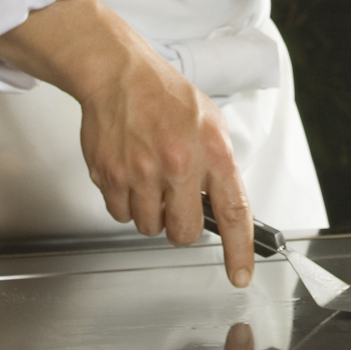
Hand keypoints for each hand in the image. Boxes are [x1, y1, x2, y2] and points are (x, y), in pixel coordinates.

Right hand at [0, 0, 255, 286]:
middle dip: (182, 225)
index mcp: (212, 152)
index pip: (233, 212)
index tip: (240, 274)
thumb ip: (219, 167)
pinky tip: (131, 175)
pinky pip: (121, 214)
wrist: (119, 75)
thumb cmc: (166, 97)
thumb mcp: (211, 124)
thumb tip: (223, 207)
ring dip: (153, 213)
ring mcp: (140, 173)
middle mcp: (178, 165)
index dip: (239, 250)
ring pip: (150, 227)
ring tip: (152, 178)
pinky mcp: (109, 177)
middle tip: (177, 200)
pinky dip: (127, 203)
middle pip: (184, 232)